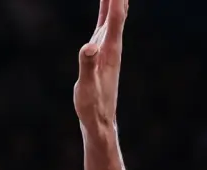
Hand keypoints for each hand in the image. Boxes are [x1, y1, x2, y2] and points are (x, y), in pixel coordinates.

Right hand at [73, 0, 128, 129]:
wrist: (100, 120)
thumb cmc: (92, 105)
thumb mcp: (86, 86)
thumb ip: (87, 66)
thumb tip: (89, 47)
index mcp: (110, 48)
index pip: (115, 15)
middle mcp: (113, 44)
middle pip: (120, 9)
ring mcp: (109, 47)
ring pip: (116, 14)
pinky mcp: (103, 52)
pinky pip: (108, 23)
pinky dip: (108, 8)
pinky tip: (109, 4)